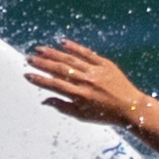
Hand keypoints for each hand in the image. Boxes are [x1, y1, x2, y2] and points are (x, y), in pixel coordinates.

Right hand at [27, 40, 149, 128]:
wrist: (131, 107)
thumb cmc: (105, 114)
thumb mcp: (82, 116)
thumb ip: (63, 107)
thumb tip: (44, 100)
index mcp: (80, 96)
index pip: (55, 85)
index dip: (39, 79)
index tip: (27, 74)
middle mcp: (87, 82)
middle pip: (60, 70)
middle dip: (42, 63)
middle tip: (29, 58)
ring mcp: (96, 71)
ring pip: (71, 59)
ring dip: (54, 53)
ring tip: (40, 49)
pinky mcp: (105, 64)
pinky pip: (87, 53)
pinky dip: (74, 47)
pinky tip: (62, 42)